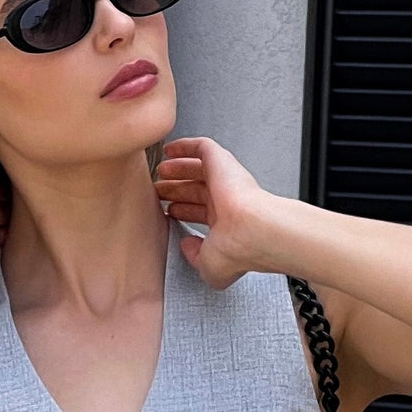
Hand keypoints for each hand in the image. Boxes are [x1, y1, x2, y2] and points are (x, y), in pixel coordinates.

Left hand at [153, 136, 274, 287]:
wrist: (253, 230)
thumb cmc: (239, 249)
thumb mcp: (209, 265)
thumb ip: (194, 257)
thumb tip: (186, 244)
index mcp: (227, 224)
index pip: (201, 212)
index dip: (182, 210)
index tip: (168, 211)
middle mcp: (228, 200)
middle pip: (196, 189)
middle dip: (175, 189)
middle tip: (158, 190)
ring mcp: (225, 180)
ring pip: (198, 168)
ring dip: (177, 169)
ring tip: (160, 171)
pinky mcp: (221, 161)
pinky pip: (201, 146)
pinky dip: (183, 146)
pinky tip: (168, 150)